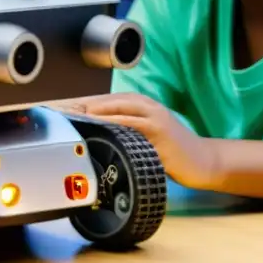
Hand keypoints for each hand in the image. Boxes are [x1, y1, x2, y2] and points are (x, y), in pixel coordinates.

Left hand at [59, 92, 212, 186]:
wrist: (203, 161)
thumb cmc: (171, 149)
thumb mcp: (146, 134)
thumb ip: (125, 129)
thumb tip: (92, 133)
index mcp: (141, 104)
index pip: (106, 100)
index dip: (82, 104)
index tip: (60, 110)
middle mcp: (147, 107)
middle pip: (108, 102)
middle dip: (84, 106)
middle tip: (60, 112)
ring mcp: (154, 119)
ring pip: (119, 111)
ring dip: (95, 114)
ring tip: (73, 118)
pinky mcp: (160, 134)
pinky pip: (133, 129)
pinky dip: (115, 127)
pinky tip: (100, 129)